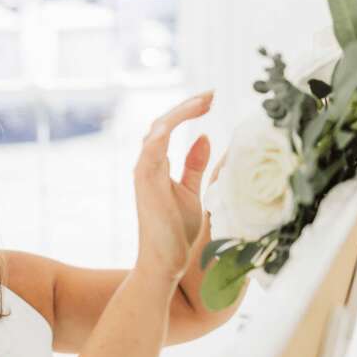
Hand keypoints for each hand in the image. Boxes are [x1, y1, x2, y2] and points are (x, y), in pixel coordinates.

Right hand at [134, 91, 216, 280]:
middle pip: (162, 122)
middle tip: (212, 93)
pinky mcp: (146, 183)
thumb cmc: (176, 233)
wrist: (165, 263)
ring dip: (180, 112)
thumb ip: (195, 165)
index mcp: (157, 165)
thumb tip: (204, 136)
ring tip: (204, 101)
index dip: (188, 110)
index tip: (211, 99)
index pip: (169, 127)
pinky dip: (163, 132)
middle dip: (186, 105)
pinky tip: (180, 120)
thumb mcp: (192, 192)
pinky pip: (151, 149)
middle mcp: (147, 164)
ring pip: (157, 130)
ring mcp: (144, 172)